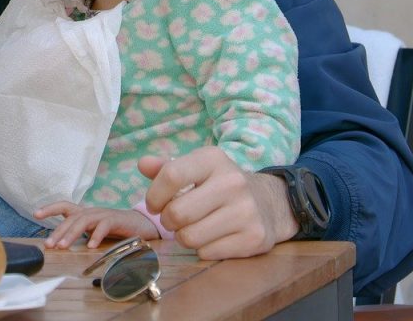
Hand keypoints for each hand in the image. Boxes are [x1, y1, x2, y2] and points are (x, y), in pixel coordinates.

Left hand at [35, 201, 159, 248]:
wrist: (139, 225)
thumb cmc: (113, 228)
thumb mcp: (92, 230)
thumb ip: (79, 233)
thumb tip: (60, 242)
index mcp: (84, 213)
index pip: (64, 206)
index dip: (50, 208)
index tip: (36, 214)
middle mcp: (91, 211)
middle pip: (71, 217)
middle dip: (58, 231)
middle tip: (49, 245)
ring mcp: (103, 214)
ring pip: (83, 221)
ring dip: (72, 234)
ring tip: (63, 246)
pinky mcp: (115, 220)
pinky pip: (104, 226)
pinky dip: (96, 236)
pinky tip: (91, 246)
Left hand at [140, 146, 299, 258]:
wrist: (269, 202)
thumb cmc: (219, 184)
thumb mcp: (196, 168)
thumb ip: (166, 167)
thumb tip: (142, 164)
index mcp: (213, 159)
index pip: (171, 175)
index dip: (154, 195)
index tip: (154, 205)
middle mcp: (232, 182)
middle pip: (177, 213)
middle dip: (168, 221)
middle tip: (174, 219)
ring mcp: (246, 211)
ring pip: (190, 237)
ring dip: (184, 237)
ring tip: (194, 227)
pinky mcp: (254, 238)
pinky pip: (208, 253)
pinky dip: (203, 249)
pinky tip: (213, 237)